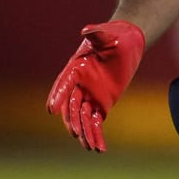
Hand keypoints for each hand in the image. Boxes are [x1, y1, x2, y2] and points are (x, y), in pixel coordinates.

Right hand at [45, 21, 145, 152]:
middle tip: (76, 132)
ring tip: (88, 146)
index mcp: (76, 68)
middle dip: (72, 120)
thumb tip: (87, 30)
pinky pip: (95, 122)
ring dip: (84, 132)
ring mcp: (89, 96)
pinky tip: (99, 148)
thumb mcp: (108, 33)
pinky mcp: (101, 105)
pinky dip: (96, 135)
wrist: (127, 42)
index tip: (51, 109)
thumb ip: (97, 32)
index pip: (64, 83)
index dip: (57, 96)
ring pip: (81, 118)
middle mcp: (79, 84)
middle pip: (70, 106)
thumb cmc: (115, 36)